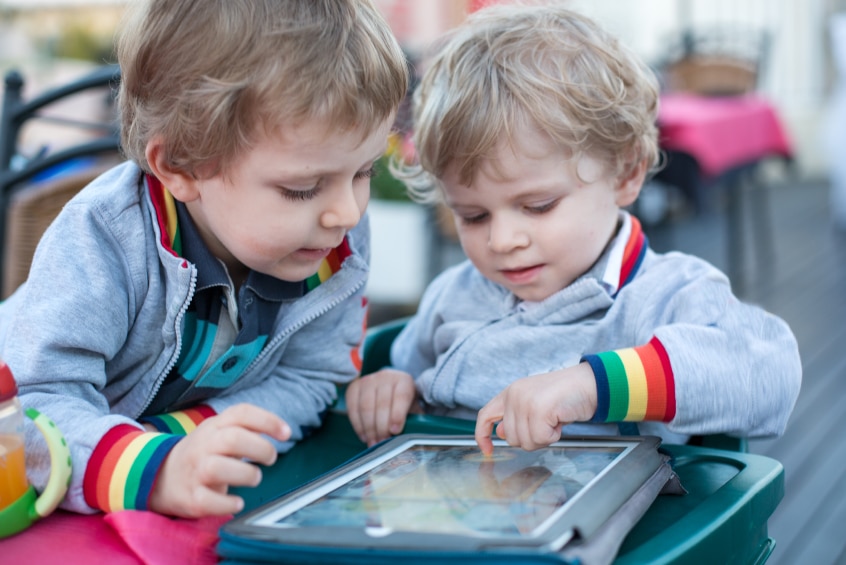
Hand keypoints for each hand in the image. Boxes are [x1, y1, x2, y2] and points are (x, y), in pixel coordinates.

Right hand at [148, 403, 289, 517]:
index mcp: (214, 426)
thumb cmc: (203, 453)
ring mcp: (195, 471)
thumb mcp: (220, 432)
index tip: (286, 433)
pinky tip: (237, 502)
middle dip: (261, 448)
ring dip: (245, 474)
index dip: (268, 420)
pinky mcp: (191, 497)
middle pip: (233, 439)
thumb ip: (246, 428)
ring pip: (217, 468)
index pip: (241, 413)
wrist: (161, 476)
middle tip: (270, 458)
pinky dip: (227, 503)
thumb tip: (281, 431)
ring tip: (254, 478)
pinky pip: (207, 500)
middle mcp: (203, 445)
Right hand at [346, 368, 416, 445]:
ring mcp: (368, 381)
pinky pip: (353, 408)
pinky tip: (364, 436)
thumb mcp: (412, 408)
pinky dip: (358, 425)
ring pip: (366, 407)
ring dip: (369, 429)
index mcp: (404, 381)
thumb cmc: (403, 404)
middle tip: (383, 442)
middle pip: (382, 403)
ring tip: (373, 443)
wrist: (389, 389)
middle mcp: (385, 377)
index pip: (401, 396)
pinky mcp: (354, 387)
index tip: (395, 431)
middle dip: (382, 427)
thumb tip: (407, 438)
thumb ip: (412, 420)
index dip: (397, 414)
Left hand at [475, 362, 597, 454]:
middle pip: (510, 438)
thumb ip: (515, 417)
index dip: (482, 435)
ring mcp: (525, 401)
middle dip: (531, 438)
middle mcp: (514, 395)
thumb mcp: (534, 403)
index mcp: (510, 392)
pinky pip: (541, 438)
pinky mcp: (538, 409)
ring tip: (554, 419)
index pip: (485, 416)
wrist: (590, 383)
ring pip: (526, 441)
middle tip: (547, 424)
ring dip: (544, 437)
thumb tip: (501, 432)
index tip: (487, 450)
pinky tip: (560, 420)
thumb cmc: (566, 394)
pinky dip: (554, 435)